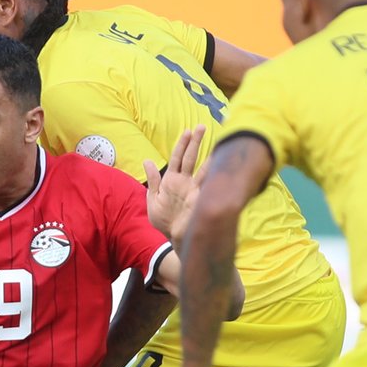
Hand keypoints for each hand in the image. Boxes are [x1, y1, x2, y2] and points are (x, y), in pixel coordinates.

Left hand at [141, 125, 205, 241]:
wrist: (173, 238)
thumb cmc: (164, 219)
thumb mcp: (153, 199)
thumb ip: (153, 180)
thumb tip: (147, 161)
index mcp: (172, 180)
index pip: (178, 158)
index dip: (182, 144)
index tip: (187, 131)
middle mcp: (185, 182)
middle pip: (190, 158)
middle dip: (195, 143)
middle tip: (201, 127)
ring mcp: (194, 190)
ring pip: (202, 169)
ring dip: (209, 157)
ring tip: (216, 144)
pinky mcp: (199, 200)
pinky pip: (207, 187)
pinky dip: (214, 177)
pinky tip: (220, 166)